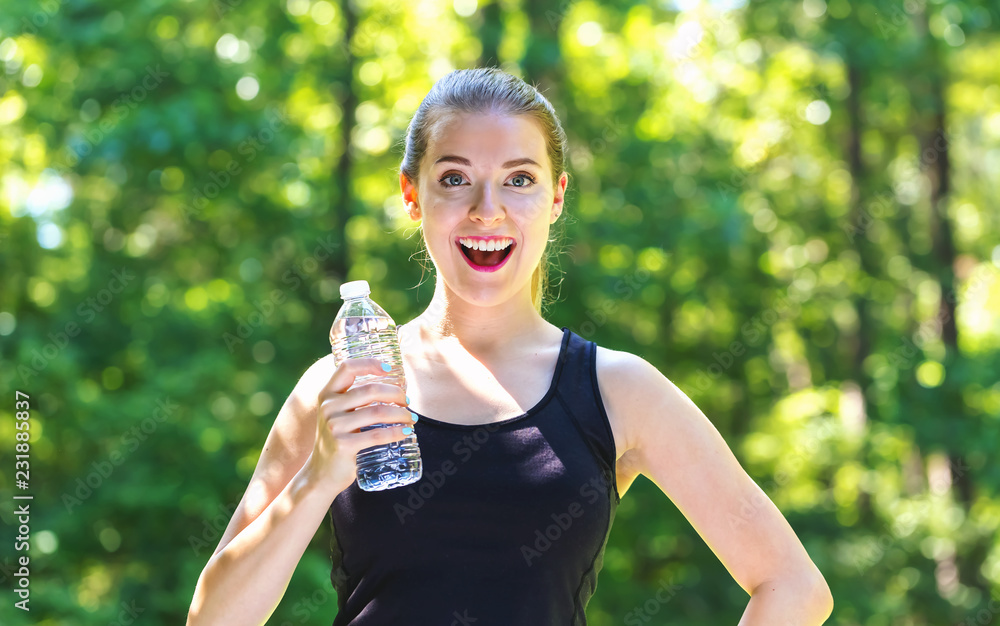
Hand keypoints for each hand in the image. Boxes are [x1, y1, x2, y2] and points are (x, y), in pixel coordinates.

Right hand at [305, 357, 412, 497]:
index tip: (391, 368)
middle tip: (407, 402)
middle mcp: (328, 407)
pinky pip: (378, 434)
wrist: (320, 474)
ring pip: (378, 412)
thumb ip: (353, 399)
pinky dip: (397, 432)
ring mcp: (334, 426)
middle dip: (396, 393)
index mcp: (327, 394)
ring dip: (401, 414)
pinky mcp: (343, 445)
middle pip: (370, 390)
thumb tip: (393, 385)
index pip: (347, 367)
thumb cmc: (337, 440)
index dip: (370, 364)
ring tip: (411, 419)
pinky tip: (406, 432)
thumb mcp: (337, 414)